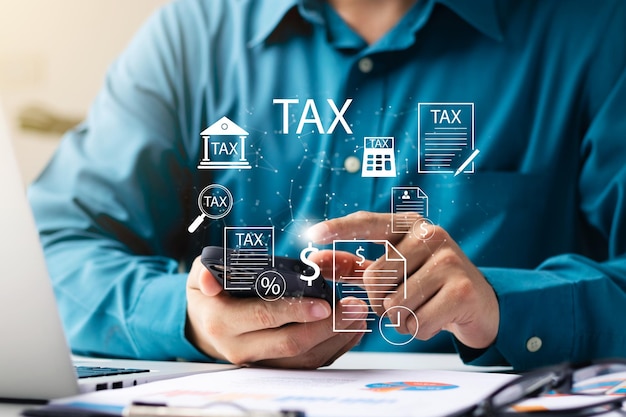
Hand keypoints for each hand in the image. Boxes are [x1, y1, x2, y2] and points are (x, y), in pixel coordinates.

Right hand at [185, 256, 366, 367]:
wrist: (204, 325)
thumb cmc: (211, 292)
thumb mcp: (201, 273)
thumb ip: (208, 271)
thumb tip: (211, 281)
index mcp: (223, 320)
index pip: (265, 316)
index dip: (296, 311)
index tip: (325, 302)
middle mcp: (240, 348)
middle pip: (290, 343)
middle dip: (326, 326)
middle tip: (354, 308)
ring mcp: (259, 362)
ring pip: (303, 359)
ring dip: (335, 339)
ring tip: (359, 317)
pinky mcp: (274, 368)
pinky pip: (308, 364)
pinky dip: (333, 349)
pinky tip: (351, 331)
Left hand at [307, 211, 498, 349]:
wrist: (479, 304)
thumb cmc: (428, 283)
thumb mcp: (392, 270)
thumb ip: (354, 265)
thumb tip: (316, 260)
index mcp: (410, 226)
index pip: (368, 223)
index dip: (339, 229)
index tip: (312, 235)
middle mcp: (431, 235)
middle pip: (375, 278)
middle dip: (380, 300)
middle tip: (403, 298)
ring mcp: (449, 261)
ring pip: (394, 304)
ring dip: (400, 318)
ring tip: (421, 307)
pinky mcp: (462, 290)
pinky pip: (416, 322)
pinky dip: (418, 330)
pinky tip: (434, 317)